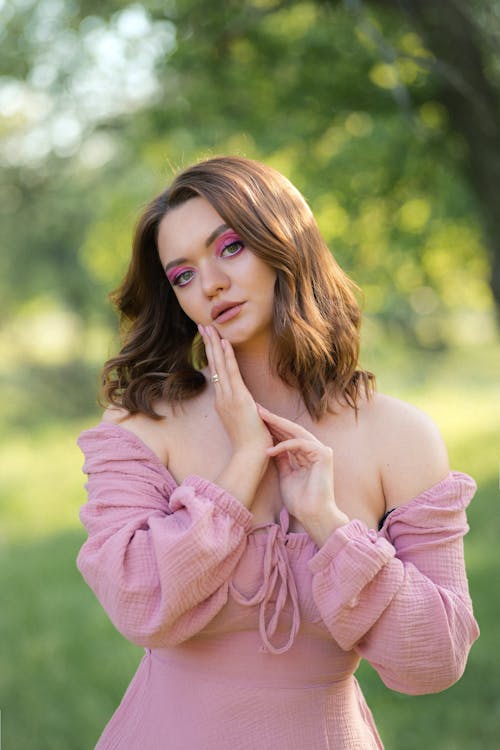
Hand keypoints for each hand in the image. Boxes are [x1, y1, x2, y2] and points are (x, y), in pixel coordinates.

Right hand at [198, 327, 271, 508]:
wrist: (251, 455)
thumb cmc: (252, 442)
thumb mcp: (247, 420)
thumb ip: (245, 410)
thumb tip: (251, 405)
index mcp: (223, 401)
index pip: (216, 372)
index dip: (212, 354)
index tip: (209, 338)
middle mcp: (222, 397)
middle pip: (213, 365)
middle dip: (208, 344)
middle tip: (202, 325)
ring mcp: (228, 397)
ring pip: (219, 366)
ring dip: (214, 345)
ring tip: (209, 328)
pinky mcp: (237, 398)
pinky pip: (231, 373)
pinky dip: (227, 358)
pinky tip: (224, 343)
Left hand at [257, 404, 348, 542]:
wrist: (312, 514)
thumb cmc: (300, 500)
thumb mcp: (285, 475)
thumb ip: (281, 459)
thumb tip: (270, 446)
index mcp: (307, 454)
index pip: (288, 435)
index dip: (272, 426)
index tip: (256, 418)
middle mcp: (315, 449)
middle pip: (292, 430)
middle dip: (274, 419)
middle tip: (258, 409)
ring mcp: (322, 451)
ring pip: (297, 433)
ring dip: (278, 425)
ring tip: (262, 418)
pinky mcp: (324, 455)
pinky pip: (301, 444)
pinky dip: (285, 446)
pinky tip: (270, 450)